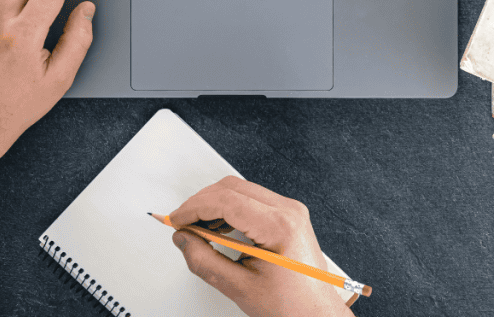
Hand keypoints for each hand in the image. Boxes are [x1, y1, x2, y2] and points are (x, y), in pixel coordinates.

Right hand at [169, 176, 355, 316]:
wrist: (317, 312)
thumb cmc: (292, 305)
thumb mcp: (240, 287)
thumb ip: (205, 262)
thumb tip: (184, 240)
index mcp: (279, 227)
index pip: (227, 201)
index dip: (195, 208)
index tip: (177, 219)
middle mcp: (288, 211)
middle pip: (232, 188)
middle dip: (201, 202)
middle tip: (182, 222)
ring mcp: (290, 210)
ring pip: (241, 189)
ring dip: (214, 203)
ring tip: (197, 226)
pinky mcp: (288, 215)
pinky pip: (252, 199)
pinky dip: (230, 207)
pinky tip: (218, 226)